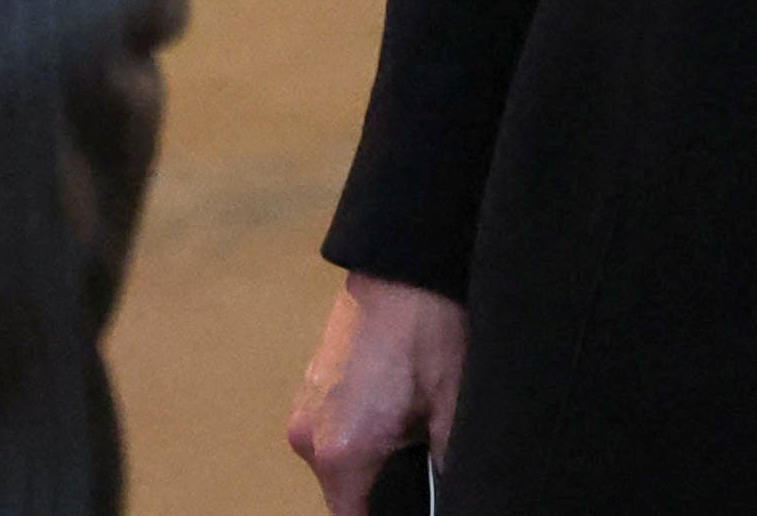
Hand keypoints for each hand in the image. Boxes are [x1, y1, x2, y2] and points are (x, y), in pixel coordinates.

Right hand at [287, 274, 463, 515]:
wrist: (402, 265)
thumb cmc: (428, 334)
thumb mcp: (451, 412)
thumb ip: (447, 469)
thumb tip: (452, 496)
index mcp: (341, 451)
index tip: (415, 505)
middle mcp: (309, 436)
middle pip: (343, 494)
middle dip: (380, 491)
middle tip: (421, 471)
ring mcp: (304, 406)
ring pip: (337, 463)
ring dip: (368, 462)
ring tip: (411, 439)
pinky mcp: (309, 384)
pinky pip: (330, 432)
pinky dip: (357, 435)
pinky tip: (393, 415)